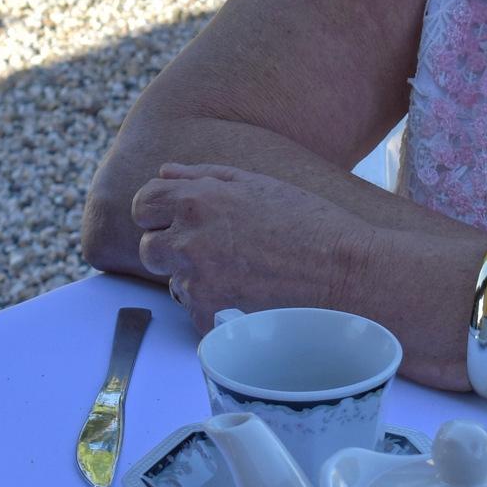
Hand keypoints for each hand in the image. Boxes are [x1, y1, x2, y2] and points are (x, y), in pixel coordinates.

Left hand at [130, 163, 365, 333]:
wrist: (344, 270)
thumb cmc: (307, 221)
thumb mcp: (255, 183)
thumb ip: (201, 175)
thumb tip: (164, 172)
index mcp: (197, 199)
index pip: (143, 204)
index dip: (157, 213)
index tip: (175, 221)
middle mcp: (189, 237)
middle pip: (148, 248)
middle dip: (170, 249)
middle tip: (210, 251)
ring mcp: (198, 279)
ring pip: (172, 282)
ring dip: (194, 279)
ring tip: (237, 273)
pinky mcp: (210, 313)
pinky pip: (194, 311)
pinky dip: (213, 307)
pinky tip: (245, 295)